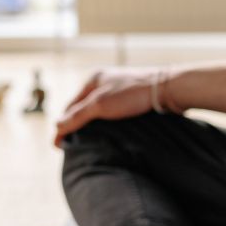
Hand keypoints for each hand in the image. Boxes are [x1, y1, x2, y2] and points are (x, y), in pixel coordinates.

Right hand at [53, 66, 171, 146]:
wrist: (168, 89)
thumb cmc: (133, 94)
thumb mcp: (100, 105)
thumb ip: (78, 116)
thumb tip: (57, 126)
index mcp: (93, 79)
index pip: (71, 106)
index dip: (64, 125)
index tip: (58, 145)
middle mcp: (105, 82)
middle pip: (84, 108)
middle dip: (76, 125)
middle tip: (71, 147)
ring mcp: (119, 89)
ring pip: (99, 111)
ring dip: (92, 126)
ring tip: (88, 143)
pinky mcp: (133, 98)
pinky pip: (113, 113)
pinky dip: (106, 124)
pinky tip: (109, 134)